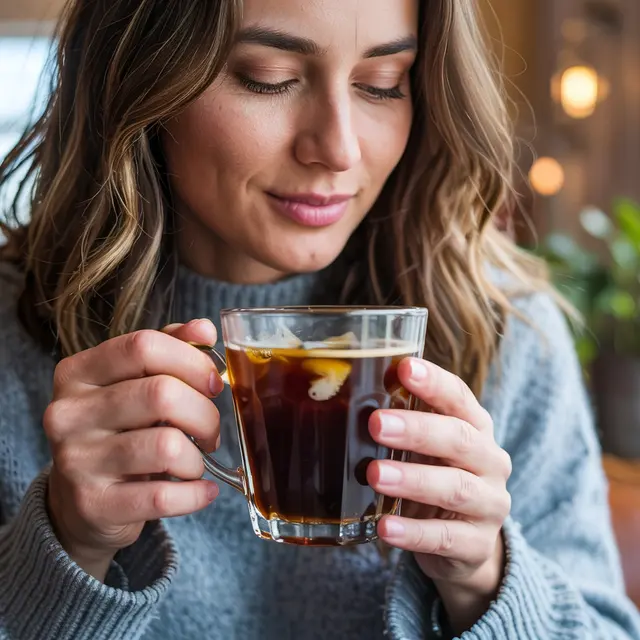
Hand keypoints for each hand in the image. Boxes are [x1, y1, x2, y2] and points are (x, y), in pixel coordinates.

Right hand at [45, 320, 223, 580]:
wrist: (80, 503)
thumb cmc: (118, 431)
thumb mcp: (133, 384)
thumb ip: (168, 350)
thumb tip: (203, 329)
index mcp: (78, 372)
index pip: (144, 346)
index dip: (192, 361)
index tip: (214, 383)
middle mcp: (69, 413)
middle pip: (162, 394)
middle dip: (205, 413)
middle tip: (210, 430)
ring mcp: (77, 460)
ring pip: (167, 445)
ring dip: (198, 457)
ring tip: (197, 461)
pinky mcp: (94, 504)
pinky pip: (163, 496)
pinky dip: (196, 494)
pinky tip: (202, 491)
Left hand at [368, 358, 511, 631]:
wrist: (467, 541)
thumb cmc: (435, 475)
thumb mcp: (425, 446)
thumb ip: (400, 420)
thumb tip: (345, 390)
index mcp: (475, 427)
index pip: (459, 397)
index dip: (434, 382)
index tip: (404, 367)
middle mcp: (489, 461)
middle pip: (460, 439)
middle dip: (417, 430)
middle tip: (376, 424)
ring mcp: (489, 504)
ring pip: (455, 488)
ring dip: (413, 479)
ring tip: (374, 474)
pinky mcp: (477, 544)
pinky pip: (446, 539)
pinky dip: (414, 533)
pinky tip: (385, 527)